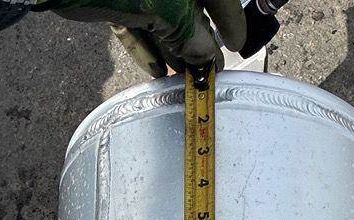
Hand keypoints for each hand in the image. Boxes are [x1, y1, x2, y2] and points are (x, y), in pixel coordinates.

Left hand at [46, 0, 246, 76]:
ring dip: (174, 51)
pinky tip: (157, 71)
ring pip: (164, 21)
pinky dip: (147, 49)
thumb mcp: (169, 10)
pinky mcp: (116, 2)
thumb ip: (192, 35)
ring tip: (183, 78)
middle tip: (206, 72)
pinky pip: (138, 27)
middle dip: (198, 43)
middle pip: (190, 12)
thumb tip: (208, 57)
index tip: (236, 46)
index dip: (230, 22)